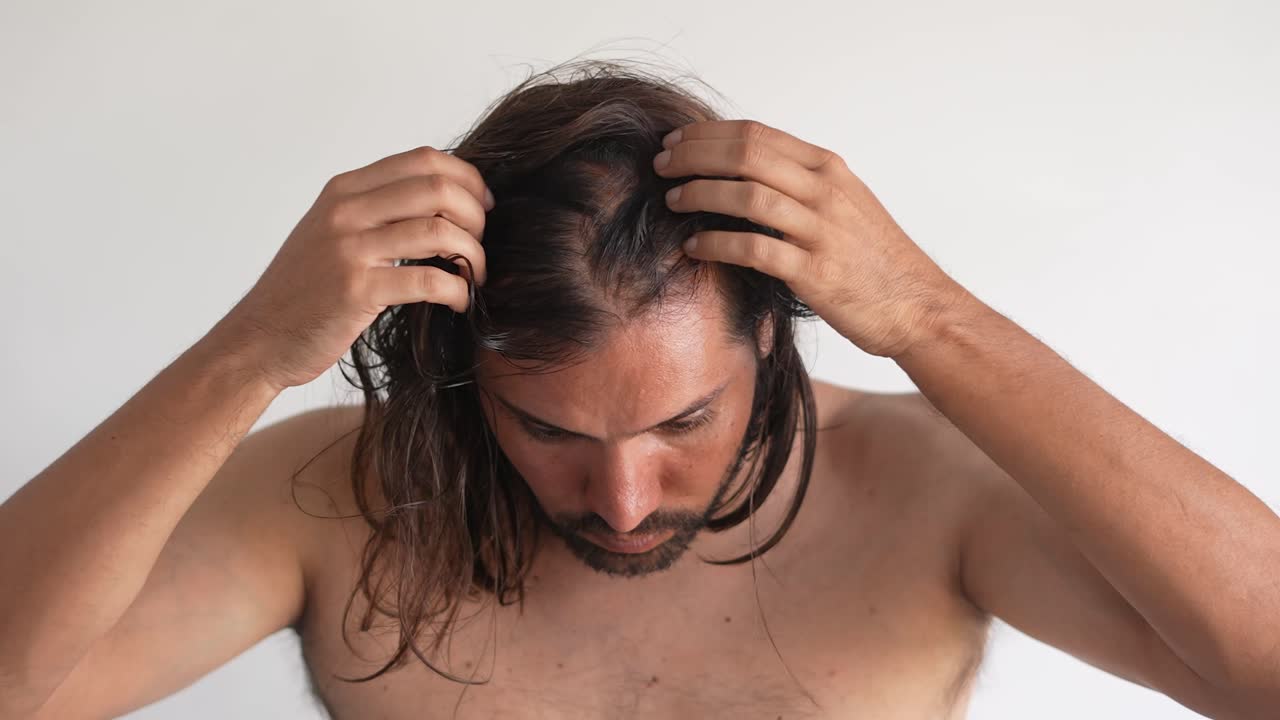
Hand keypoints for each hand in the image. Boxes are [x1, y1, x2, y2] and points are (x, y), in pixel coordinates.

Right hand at [216, 145, 492, 390]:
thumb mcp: (332, 233)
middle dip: (475, 216)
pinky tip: (461, 301)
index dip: (467, 178)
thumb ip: (376, 211)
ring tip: (477, 275)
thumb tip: (443, 201)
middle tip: (483, 243)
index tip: (484, 205)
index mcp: (344, 191)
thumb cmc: (304, 291)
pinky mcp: (357, 290)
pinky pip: (429, 280)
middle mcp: (345, 211)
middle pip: (437, 189)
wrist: (258, 339)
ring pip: (440, 231)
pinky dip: (459, 290)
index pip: (423, 160)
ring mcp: (349, 249)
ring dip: (474, 255)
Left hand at [655, 119, 970, 358]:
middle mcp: (825, 191)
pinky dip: (717, 243)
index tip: (676, 143)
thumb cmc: (875, 260)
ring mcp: (821, 231)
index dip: (708, 135)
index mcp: (828, 169)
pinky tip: (694, 246)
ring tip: (672, 201)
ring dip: (700, 194)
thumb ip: (800, 185)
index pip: (757, 135)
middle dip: (694, 156)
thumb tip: (744, 173)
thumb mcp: (844, 204)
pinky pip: (754, 249)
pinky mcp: (814, 273)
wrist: (919, 306)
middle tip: (661, 166)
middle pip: (745, 155)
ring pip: (746, 196)